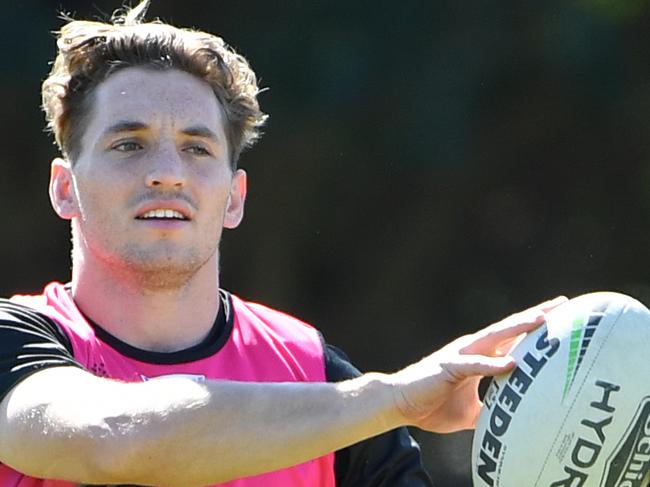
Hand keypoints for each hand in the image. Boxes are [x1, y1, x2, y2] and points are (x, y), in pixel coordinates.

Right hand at [388, 296, 567, 432]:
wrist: (400, 404)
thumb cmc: (432, 405)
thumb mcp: (471, 412)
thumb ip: (491, 410)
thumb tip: (512, 426)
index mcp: (479, 356)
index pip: (513, 338)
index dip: (536, 326)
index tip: (562, 315)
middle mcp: (473, 349)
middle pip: (509, 328)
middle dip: (536, 315)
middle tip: (563, 303)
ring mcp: (461, 355)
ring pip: (494, 337)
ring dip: (518, 328)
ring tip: (542, 320)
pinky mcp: (448, 367)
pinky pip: (474, 366)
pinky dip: (492, 365)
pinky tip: (511, 365)